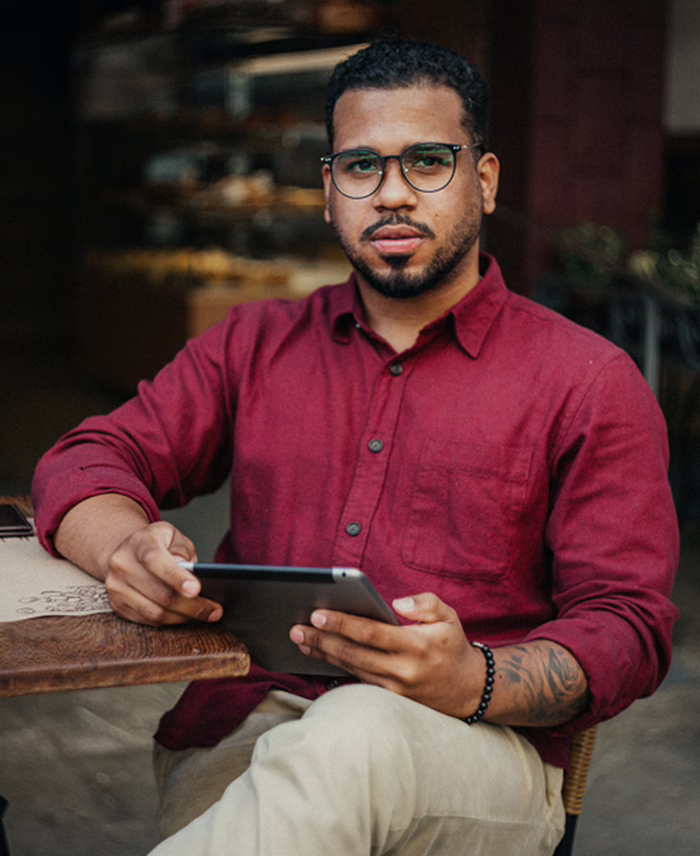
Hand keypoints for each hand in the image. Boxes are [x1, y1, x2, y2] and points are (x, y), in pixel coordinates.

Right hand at [104, 522, 222, 625]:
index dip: (176, 577)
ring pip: (155, 612)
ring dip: (184, 617)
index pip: (155, 561)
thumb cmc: (155, 543)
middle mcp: (123, 565)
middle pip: (159, 593)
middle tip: (215, 610)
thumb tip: (189, 570)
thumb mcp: (172, 535)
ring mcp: (117, 588)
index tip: (196, 589)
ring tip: (206, 615)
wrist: (125, 551)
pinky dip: (171, 621)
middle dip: (192, 605)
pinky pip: (148, 620)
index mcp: (138, 543)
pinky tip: (187, 617)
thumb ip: (182, 549)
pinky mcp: (118, 606)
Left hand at [289, 592, 484, 718]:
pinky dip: (336, 669)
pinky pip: (358, 682)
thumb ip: (425, 603)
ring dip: (324, 654)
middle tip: (296, 628)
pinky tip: (319, 657)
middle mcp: (403, 670)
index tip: (317, 614)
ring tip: (301, 640)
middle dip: (322, 640)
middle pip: (354, 653)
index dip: (342, 623)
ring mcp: (395, 689)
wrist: (469, 689)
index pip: (371, 633)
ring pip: (352, 669)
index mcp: (416, 646)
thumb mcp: (449, 617)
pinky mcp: (390, 700)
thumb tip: (396, 602)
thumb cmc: (452, 645)